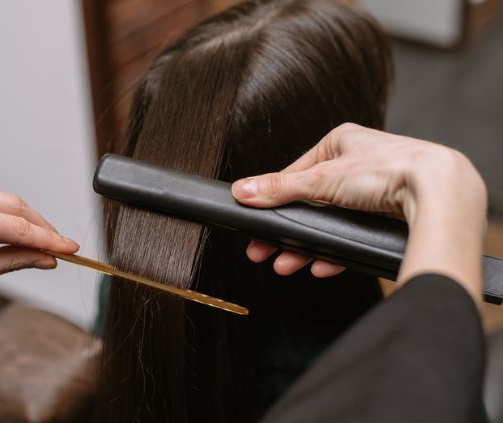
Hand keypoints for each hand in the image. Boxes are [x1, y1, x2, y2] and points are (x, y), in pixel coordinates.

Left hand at [0, 175, 78, 315]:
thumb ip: (9, 261)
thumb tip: (45, 258)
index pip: (14, 226)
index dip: (48, 238)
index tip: (70, 248)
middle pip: (11, 204)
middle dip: (40, 225)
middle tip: (60, 246)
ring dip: (20, 217)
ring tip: (37, 240)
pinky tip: (6, 227)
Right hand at [232, 123, 486, 301]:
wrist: (438, 192)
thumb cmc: (388, 170)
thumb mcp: (321, 179)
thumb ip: (279, 188)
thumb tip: (242, 190)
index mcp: (341, 142)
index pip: (297, 173)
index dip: (275, 200)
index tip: (258, 223)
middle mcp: (358, 163)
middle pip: (310, 203)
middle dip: (287, 231)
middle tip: (265, 250)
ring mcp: (373, 190)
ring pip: (330, 222)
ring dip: (306, 246)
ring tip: (286, 264)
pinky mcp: (386, 214)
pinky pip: (352, 235)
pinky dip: (334, 252)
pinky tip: (319, 265)